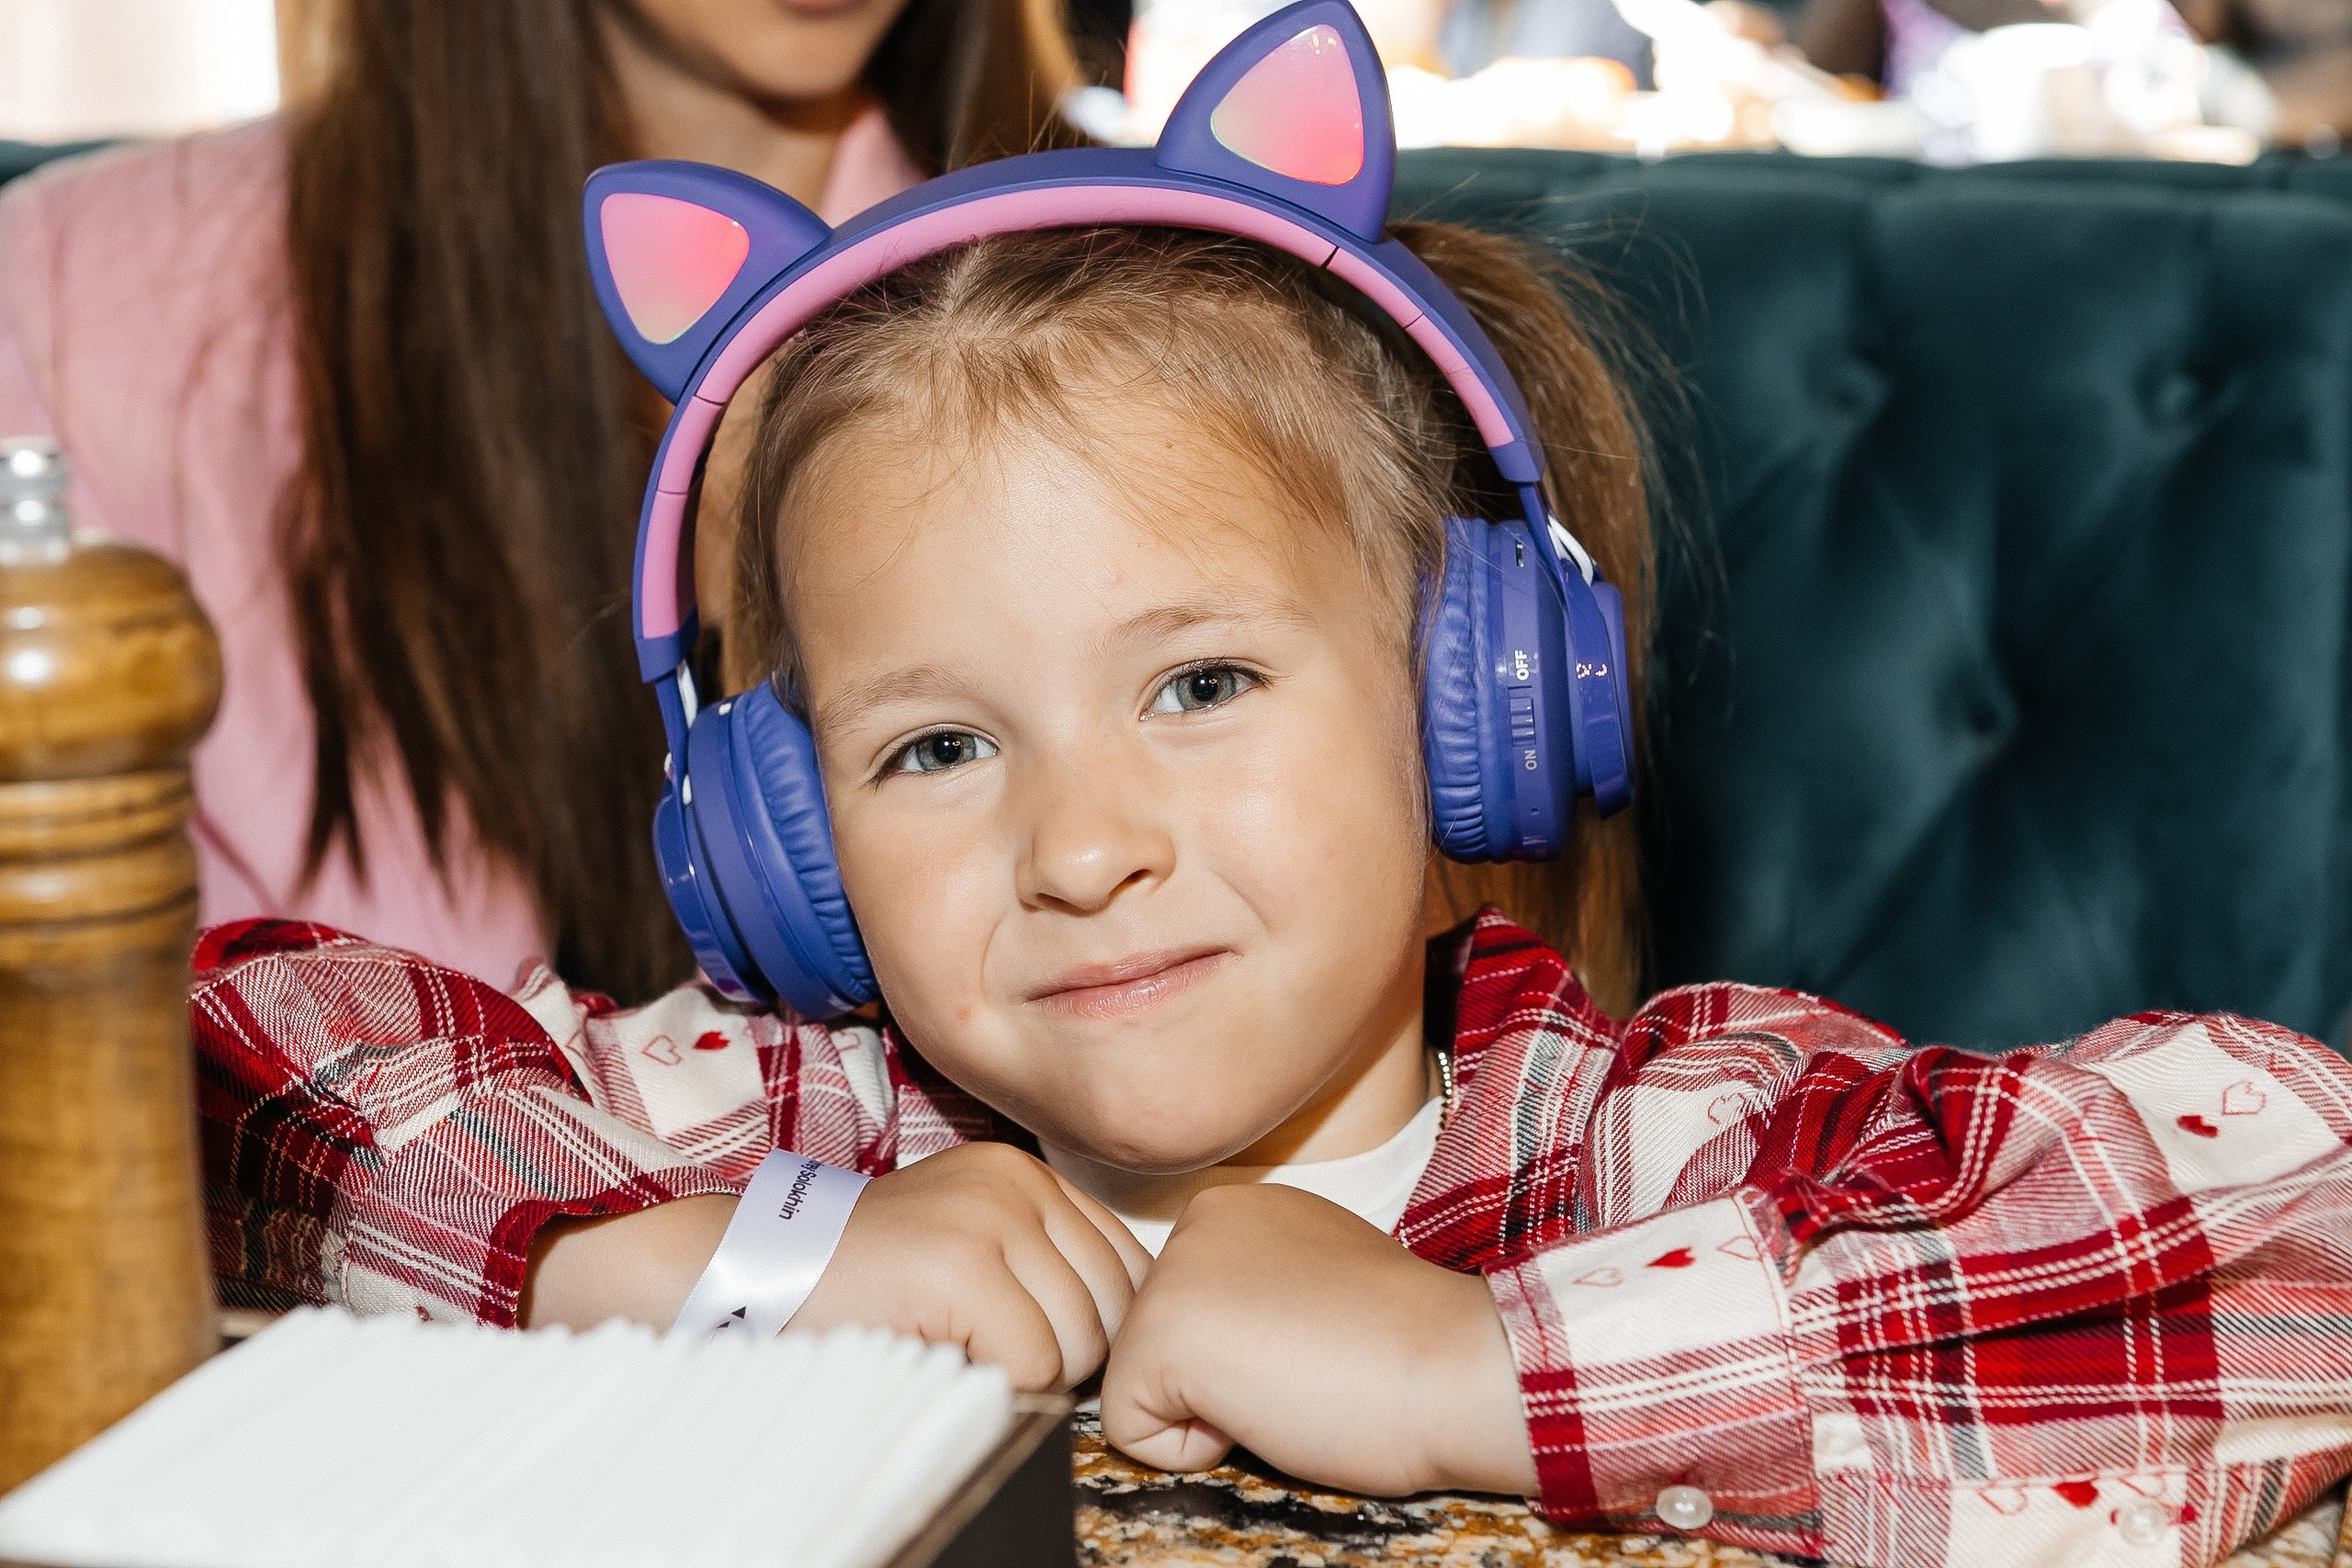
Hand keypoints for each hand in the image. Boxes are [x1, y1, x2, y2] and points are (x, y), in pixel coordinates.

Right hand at [788, 1141, 1150, 1391]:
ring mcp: (990, 1217)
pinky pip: (1033, 1363)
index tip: (1043, 1346)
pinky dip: (997, 1384)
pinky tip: (944, 1355)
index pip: (1128, 1267)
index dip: (1099, 1326)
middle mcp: (1018, 1182)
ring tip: (963, 1351)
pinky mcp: (960, 1265)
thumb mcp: (967, 1246)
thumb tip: (1125, 1332)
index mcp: (1027, 1174)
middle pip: (1113, 1308)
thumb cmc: (865, 1279)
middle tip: (993, 1356)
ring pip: (1079, 1340)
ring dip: (1030, 1374)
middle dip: (1068, 1357)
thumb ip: (1042, 1266)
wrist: (757, 1270)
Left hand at [1100, 1184, 1537, 1497]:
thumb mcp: (1317, 1284)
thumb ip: (1259, 1291)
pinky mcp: (1159, 1332)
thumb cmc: (1410, 1345)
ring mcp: (1171, 1271)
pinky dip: (1191, 1450)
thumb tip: (1231, 1337)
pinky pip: (1131, 1430)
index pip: (1193, 1314)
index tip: (1317, 1346)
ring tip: (1290, 1384)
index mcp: (1238, 1209)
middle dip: (1217, 1384)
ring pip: (1140, 1385)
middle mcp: (1195, 1221)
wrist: (1453, 1365)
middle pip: (1158, 1347)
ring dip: (1207, 1413)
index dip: (1248, 1360)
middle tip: (1307, 1369)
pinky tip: (1266, 1410)